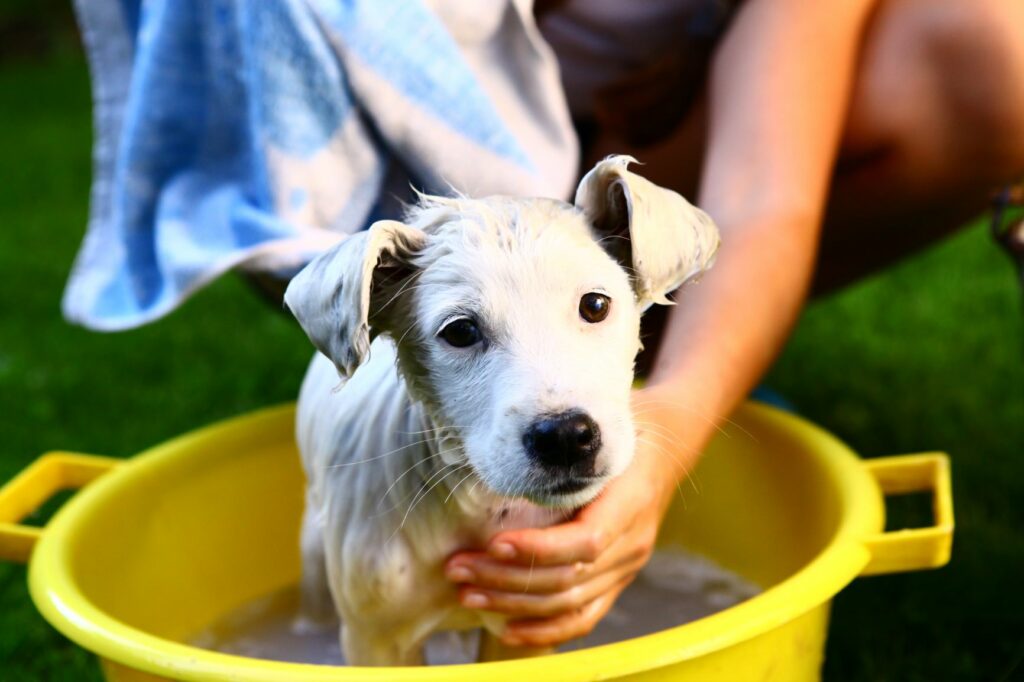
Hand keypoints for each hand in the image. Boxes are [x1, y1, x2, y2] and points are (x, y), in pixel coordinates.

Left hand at [445, 386, 701, 647]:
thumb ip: (564, 447)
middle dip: (506, 577)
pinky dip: (545, 630)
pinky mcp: (616, 581)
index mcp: (632, 501)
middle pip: (568, 578)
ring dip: (512, 602)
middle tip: (458, 567)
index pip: (586, 541)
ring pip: (568, 602)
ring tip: (466, 591)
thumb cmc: (623, 430)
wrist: (665, 450)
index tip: (494, 543)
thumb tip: (506, 447)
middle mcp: (633, 542)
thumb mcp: (600, 427)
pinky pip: (582, 617)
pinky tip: (506, 630)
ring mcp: (626, 567)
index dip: (538, 549)